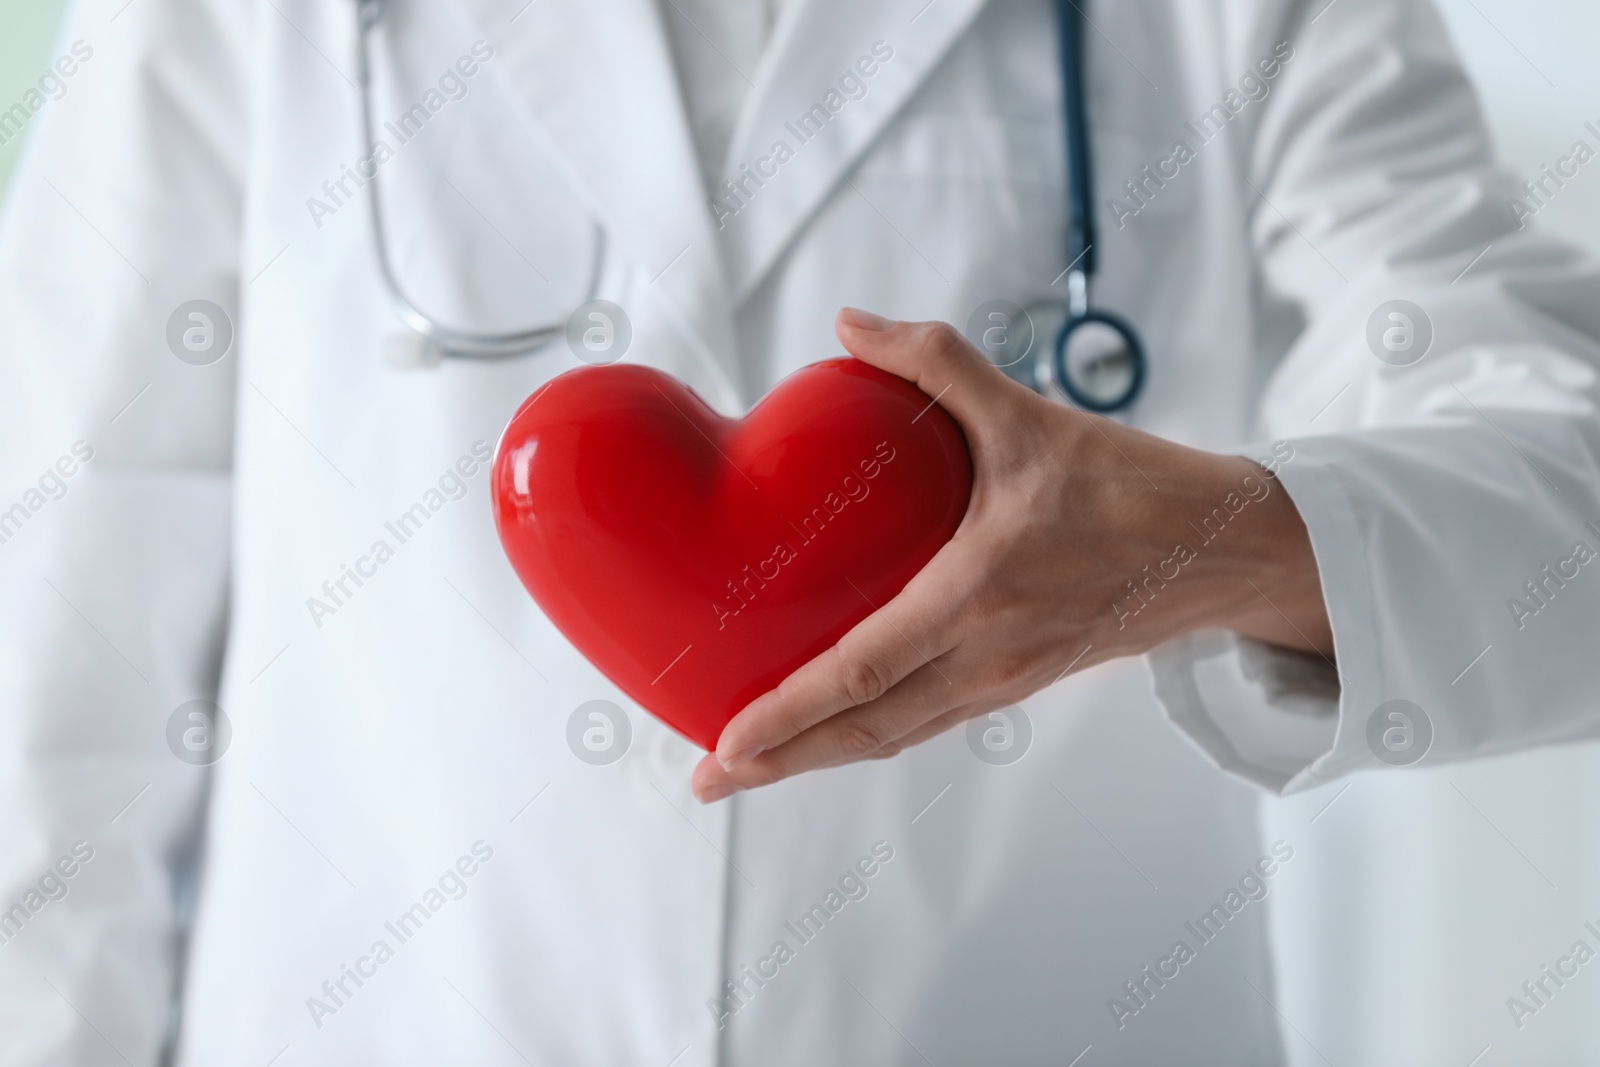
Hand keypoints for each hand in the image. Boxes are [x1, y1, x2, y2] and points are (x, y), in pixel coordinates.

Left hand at [691, 308, 1331, 802]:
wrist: (1227, 550)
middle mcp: (988, 655)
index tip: (724, 744)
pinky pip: (926, 721)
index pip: (864, 670)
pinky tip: (832, 724)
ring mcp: (1005, 680)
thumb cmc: (1134, 484)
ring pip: (894, 736)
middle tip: (705, 780)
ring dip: (818, 757)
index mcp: (982, 593)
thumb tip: (850, 323)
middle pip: (865, 729)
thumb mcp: (1034, 413)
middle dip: (780, 762)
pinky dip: (867, 733)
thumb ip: (938, 362)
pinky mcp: (1019, 682)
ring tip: (750, 765)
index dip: (789, 714)